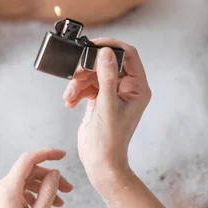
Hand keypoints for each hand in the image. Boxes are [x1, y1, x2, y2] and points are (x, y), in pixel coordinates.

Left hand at [0, 148, 72, 207]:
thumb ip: (47, 193)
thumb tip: (54, 174)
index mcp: (8, 188)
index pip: (29, 159)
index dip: (47, 154)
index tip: (63, 155)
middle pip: (28, 173)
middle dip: (49, 179)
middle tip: (68, 190)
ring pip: (22, 184)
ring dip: (41, 189)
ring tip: (59, 204)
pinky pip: (14, 193)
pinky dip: (29, 197)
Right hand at [63, 39, 150, 183]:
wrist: (100, 163)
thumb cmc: (109, 140)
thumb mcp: (107, 105)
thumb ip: (107, 77)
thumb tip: (106, 52)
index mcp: (138, 88)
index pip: (128, 55)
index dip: (111, 46)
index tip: (93, 45)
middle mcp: (127, 88)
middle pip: (107, 62)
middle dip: (88, 67)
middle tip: (76, 73)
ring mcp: (113, 93)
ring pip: (94, 73)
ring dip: (79, 81)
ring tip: (70, 94)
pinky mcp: (100, 99)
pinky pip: (87, 85)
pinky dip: (76, 90)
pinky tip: (70, 102)